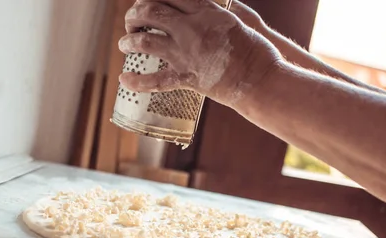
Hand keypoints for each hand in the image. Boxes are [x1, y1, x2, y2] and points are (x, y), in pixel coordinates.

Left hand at [118, 0, 279, 106]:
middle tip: (132, 21)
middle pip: (151, 12)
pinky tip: (124, 79)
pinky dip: (137, 81)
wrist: (261, 79)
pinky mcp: (187, 78)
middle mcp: (191, 29)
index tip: (146, 2)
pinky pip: (156, 81)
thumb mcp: (236, 21)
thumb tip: (199, 7)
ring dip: (129, 40)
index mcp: (205, 11)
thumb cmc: (255, 50)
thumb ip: (213, 13)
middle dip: (135, 14)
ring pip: (146, 42)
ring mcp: (187, 54)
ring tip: (124, 44)